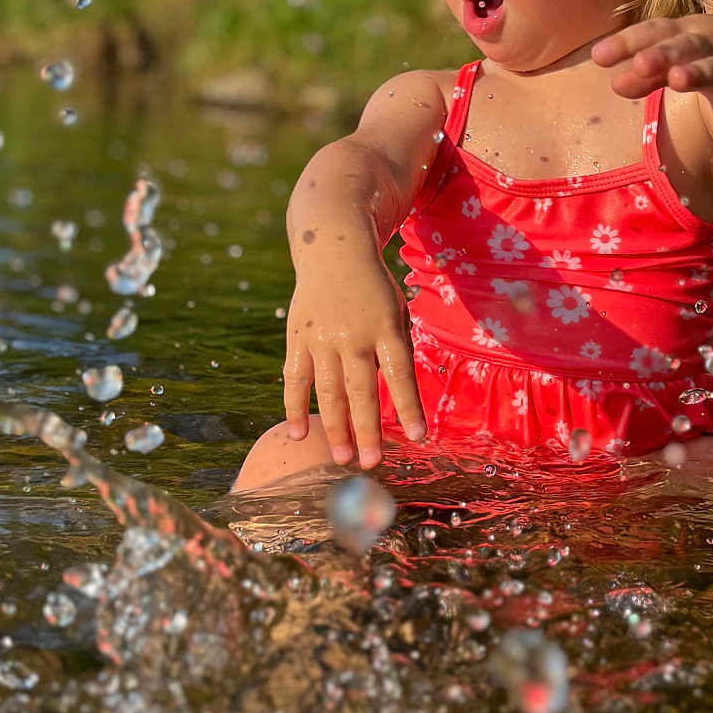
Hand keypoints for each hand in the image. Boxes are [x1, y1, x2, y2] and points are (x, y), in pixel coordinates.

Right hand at [281, 256, 423, 467]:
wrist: (333, 248)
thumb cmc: (374, 289)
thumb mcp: (396, 311)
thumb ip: (395, 350)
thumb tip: (395, 398)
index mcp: (385, 327)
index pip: (400, 374)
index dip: (408, 408)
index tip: (417, 437)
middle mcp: (353, 335)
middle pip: (361, 390)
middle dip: (367, 430)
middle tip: (370, 463)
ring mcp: (321, 337)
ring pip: (327, 390)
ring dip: (335, 427)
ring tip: (342, 458)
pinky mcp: (297, 338)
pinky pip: (295, 378)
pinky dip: (295, 407)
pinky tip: (299, 434)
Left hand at [592, 13, 712, 179]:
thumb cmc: (708, 51)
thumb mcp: (679, 57)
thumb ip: (648, 73)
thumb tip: (615, 84)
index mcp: (686, 32)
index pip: (654, 32)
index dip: (627, 42)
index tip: (598, 56)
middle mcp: (709, 46)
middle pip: (684, 46)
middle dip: (663, 53)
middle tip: (641, 62)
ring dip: (697, 74)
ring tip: (678, 81)